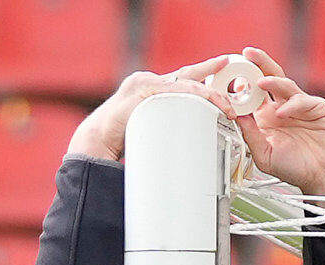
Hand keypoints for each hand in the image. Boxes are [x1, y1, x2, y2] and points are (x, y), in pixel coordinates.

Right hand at [67, 68, 229, 163]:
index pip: (180, 80)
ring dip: (208, 93)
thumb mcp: (150, 130)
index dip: (201, 76)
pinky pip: (174, 91)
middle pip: (185, 74)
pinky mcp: (143, 91)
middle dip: (208, 67)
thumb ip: (165, 127)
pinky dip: (193, 96)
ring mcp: (145, 84)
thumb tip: (185, 142)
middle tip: (226, 61)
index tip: (217, 74)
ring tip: (225, 104)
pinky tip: (206, 101)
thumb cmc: (121, 140)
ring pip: (184, 83)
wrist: (99, 142)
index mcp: (151, 91)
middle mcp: (148, 82)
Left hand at [193, 49, 324, 197]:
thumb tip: (237, 116)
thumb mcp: (265, 156)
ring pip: (284, 83)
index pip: (251, 94)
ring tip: (261, 82)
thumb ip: (251, 136)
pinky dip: (291, 105)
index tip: (228, 78)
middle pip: (268, 78)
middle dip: (257, 64)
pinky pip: (302, 100)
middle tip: (246, 54)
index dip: (241, 85)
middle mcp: (282, 108)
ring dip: (272, 79)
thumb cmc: (297, 169)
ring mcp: (299, 106)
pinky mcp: (317, 107)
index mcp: (267, 118)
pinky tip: (283, 114)